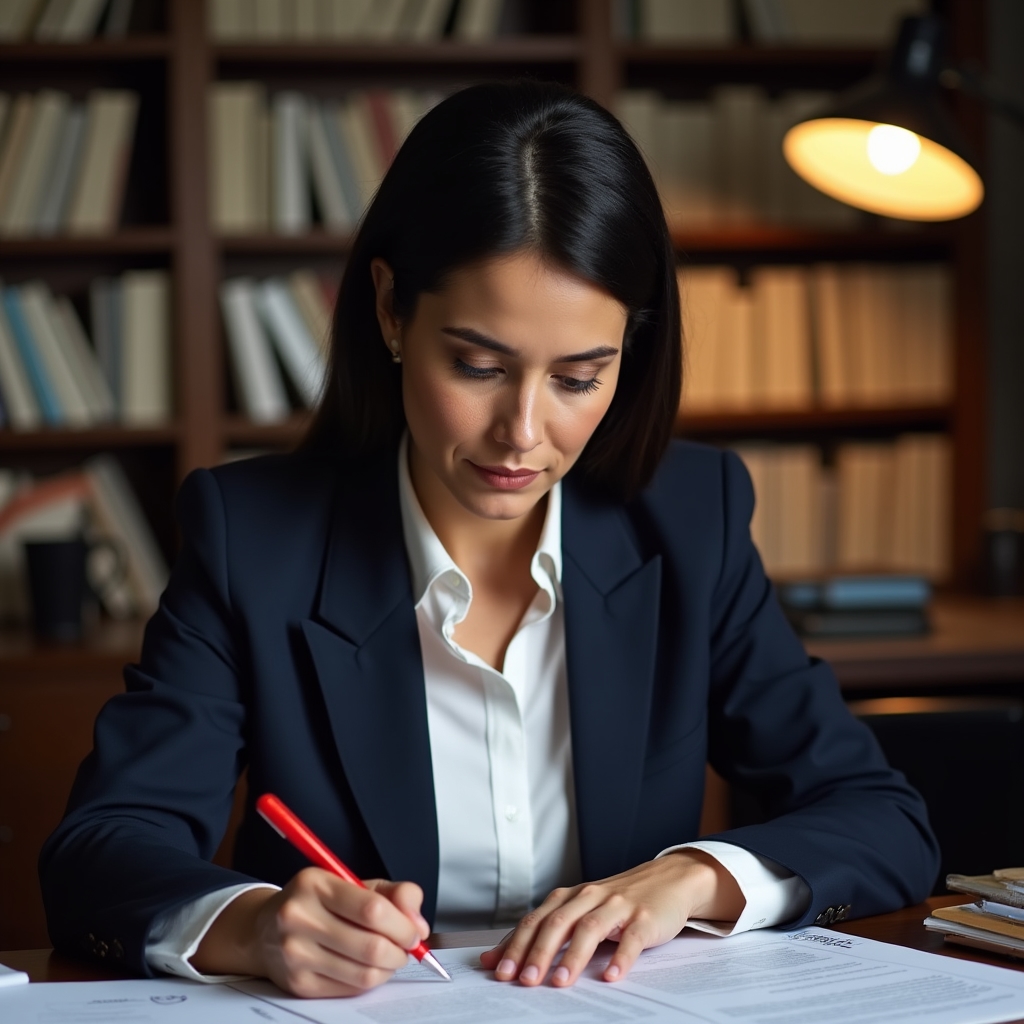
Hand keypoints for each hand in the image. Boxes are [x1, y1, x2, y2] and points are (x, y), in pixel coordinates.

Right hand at [190, 868, 429, 996]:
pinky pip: (350, 989)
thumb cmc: (317, 903)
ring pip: (364, 974)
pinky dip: (369, 981)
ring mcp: (295, 953)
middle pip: (371, 947)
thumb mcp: (353, 884)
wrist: (265, 929)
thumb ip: (393, 894)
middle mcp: (299, 917)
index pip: (372, 910)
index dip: (403, 925)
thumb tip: (418, 923)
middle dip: (401, 951)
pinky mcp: (297, 983)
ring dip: (389, 969)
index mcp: (315, 884)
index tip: (415, 930)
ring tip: (389, 957)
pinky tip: (366, 967)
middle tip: (406, 947)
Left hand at [479, 850, 743, 987]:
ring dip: (572, 956)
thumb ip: (542, 932)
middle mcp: (589, 897)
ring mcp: (618, 906)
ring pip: (590, 928)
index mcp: (570, 897)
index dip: (515, 944)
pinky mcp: (644, 918)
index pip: (535, 920)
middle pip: (558, 923)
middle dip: (538, 952)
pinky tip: (611, 976)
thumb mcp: (578, 911)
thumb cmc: (617, 901)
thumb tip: (496, 958)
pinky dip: (620, 958)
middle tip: (524, 980)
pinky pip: (631, 939)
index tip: (498, 970)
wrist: (667, 880)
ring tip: (559, 981)